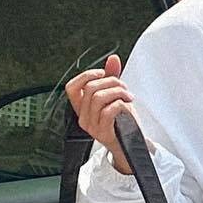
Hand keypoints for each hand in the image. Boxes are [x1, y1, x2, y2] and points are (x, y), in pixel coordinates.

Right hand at [65, 52, 141, 174]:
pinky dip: (120, 104)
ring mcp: (91, 126)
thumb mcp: (115, 95)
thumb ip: (112, 77)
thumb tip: (113, 58)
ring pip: (99, 98)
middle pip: (90, 89)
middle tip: (124, 87)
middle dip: (111, 82)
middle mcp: (83, 117)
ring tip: (128, 96)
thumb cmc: (122, 120)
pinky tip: (127, 106)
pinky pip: (108, 111)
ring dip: (118, 92)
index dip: (86, 76)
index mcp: (82, 108)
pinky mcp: (102, 133)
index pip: (71, 88)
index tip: (103, 73)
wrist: (131, 143)